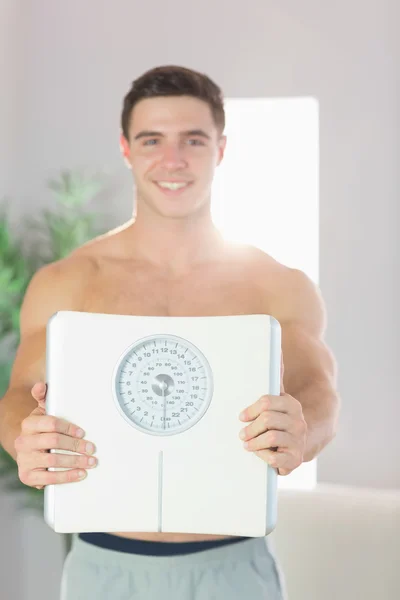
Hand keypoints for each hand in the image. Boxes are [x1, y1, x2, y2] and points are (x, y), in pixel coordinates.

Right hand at [15, 382, 96, 489]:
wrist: (27, 450)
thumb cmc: (41, 429)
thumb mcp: (43, 411)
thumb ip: (44, 397)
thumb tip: (41, 385)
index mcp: (29, 423)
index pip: (51, 423)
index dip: (69, 428)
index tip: (83, 433)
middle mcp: (23, 441)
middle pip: (54, 442)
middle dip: (76, 446)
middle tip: (91, 449)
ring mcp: (24, 459)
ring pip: (53, 461)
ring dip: (75, 462)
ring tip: (90, 462)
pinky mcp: (27, 476)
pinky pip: (48, 479)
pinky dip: (67, 477)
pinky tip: (80, 474)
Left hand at [238, 357, 306, 475]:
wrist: (296, 447)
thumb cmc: (280, 423)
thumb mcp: (278, 401)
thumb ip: (276, 378)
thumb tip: (277, 352)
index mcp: (292, 405)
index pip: (268, 402)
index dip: (251, 410)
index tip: (242, 417)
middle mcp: (298, 422)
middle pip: (266, 419)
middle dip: (250, 428)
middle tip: (243, 434)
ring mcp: (298, 440)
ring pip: (270, 438)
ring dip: (254, 443)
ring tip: (248, 445)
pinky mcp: (295, 459)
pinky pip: (274, 458)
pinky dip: (263, 457)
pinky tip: (261, 454)